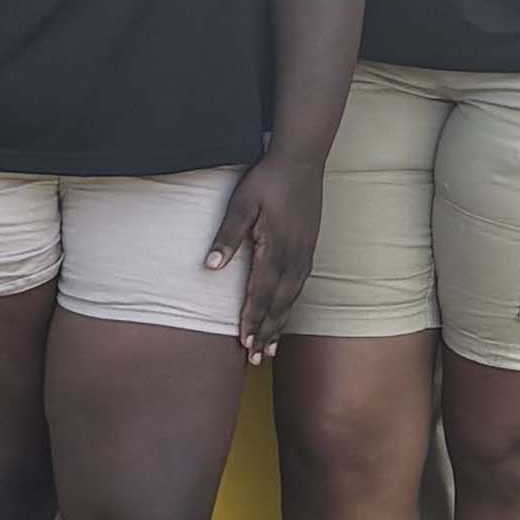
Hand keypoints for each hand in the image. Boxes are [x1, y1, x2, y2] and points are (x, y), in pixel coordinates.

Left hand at [208, 152, 324, 360]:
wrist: (302, 160)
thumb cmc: (268, 180)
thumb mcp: (241, 204)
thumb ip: (227, 236)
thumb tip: (210, 267)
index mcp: (275, 250)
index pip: (260, 294)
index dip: (251, 321)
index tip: (242, 344)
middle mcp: (294, 258)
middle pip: (279, 305)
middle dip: (266, 333)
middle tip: (255, 360)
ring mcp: (305, 254)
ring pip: (292, 299)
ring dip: (279, 324)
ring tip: (270, 349)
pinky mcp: (309, 249)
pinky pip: (300, 287)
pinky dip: (290, 306)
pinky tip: (285, 314)